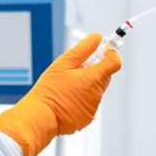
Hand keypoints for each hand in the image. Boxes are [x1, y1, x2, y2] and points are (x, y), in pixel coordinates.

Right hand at [0, 33, 121, 155]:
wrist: (40, 116)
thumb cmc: (49, 90)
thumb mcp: (63, 63)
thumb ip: (83, 49)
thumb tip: (97, 38)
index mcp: (93, 78)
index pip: (114, 62)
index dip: (110, 54)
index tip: (101, 51)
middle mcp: (97, 94)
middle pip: (105, 76)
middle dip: (94, 69)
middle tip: (76, 69)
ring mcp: (93, 107)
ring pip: (96, 90)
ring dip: (87, 85)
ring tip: (67, 86)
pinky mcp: (87, 118)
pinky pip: (89, 103)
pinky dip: (81, 99)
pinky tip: (66, 99)